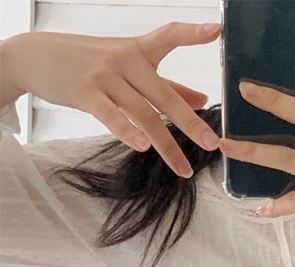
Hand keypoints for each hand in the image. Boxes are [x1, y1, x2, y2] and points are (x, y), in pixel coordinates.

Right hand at [1, 22, 222, 174]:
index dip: (193, 33)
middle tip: (213, 143)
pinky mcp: (86, 93)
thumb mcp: (129, 67)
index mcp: (139, 50)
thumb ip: (167, 83)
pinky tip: (142, 148)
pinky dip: (126, 131)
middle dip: (190, 121)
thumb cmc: (90, 62)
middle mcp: (125, 60)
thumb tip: (202, 99)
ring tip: (183, 168)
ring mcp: (106, 76)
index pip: (169, 36)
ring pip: (142, 113)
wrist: (40, 56)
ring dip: (165, 144)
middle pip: (163, 94)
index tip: (217, 32)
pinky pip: (110, 115)